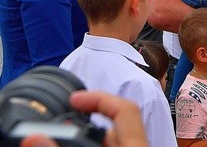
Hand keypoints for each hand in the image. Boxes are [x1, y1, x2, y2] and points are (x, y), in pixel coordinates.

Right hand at [19, 91, 148, 146]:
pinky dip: (99, 143)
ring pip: (114, 138)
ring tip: (66, 133)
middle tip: (64, 118)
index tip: (73, 99)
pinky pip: (117, 146)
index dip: (97, 97)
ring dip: (90, 135)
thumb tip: (36, 138)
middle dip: (88, 119)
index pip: (124, 108)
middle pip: (116, 123)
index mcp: (136, 145)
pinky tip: (82, 145)